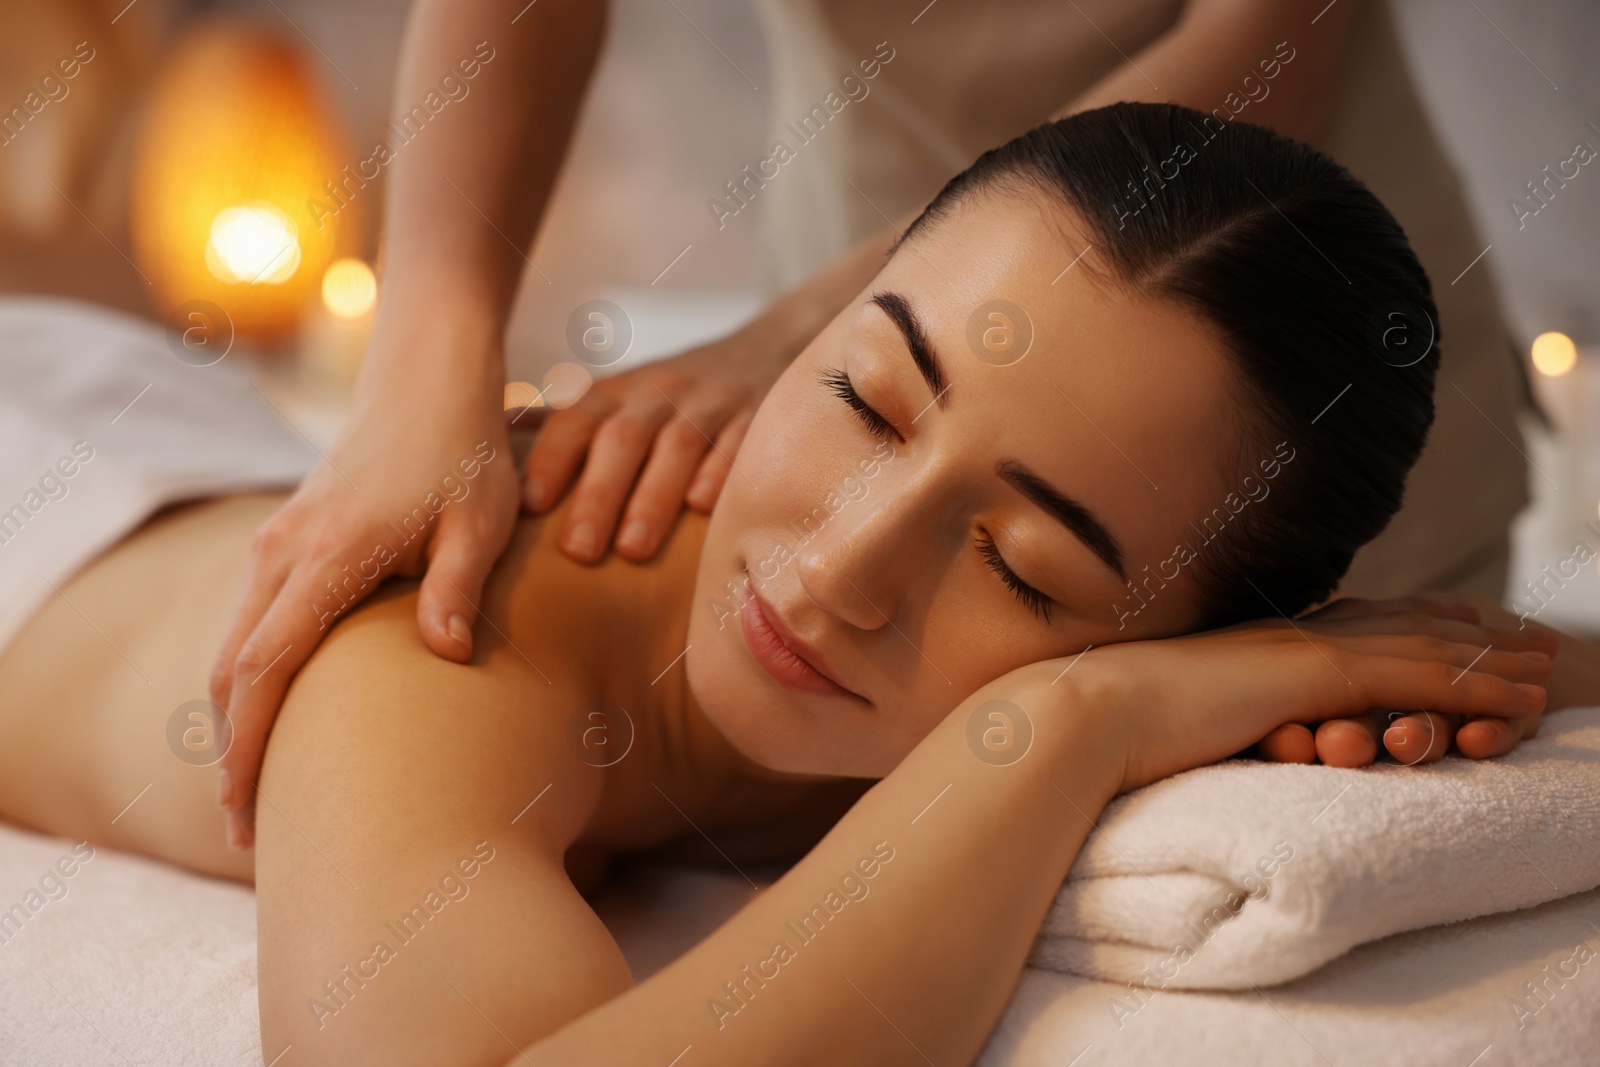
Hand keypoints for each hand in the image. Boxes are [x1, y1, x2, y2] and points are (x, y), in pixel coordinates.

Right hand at [209, 342, 518, 847]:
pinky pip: (250, 620)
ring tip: (259, 785)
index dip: (250, 746)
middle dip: (232, 752)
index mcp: (327, 556)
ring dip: (236, 717)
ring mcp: (278, 541)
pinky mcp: (287, 537)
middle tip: (251, 830)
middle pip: (230, 670)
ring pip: (232, 646)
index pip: (264, 668)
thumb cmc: (465, 451)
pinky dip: (250, 676)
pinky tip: (276, 711)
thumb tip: (446, 657)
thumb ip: (457, 590)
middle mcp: (284, 552)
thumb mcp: (480, 522)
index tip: (246, 812)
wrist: (427, 377)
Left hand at [519, 330, 783, 562]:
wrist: (765, 350)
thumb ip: (564, 426)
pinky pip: (738, 443)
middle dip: (598, 494)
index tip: (527, 508)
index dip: (549, 460)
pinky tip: (702, 508)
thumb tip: (492, 445)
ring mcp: (711, 404)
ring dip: (653, 497)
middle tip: (578, 552)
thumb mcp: (620, 398)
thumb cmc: (672, 396)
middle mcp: (660, 393)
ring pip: (678, 446)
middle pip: (622, 438)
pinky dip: (719, 472)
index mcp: (617, 393)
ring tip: (633, 549)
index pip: (575, 421)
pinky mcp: (758, 417)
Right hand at [1031, 604, 1550, 795]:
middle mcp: (1288, 633)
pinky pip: (1415, 676)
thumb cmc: (1112, 725)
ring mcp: (1303, 647)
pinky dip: (1476, 683)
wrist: (1086, 714)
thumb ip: (1211, 709)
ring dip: (1492, 656)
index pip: (1350, 622)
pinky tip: (1518, 696)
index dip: (1409, 621)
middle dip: (1467, 627)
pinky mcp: (1313, 672)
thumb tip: (1208, 727)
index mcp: (1258, 642)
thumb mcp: (1175, 713)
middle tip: (1524, 631)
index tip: (1454, 623)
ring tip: (1548, 662)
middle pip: (1399, 622)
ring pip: (1423, 646)